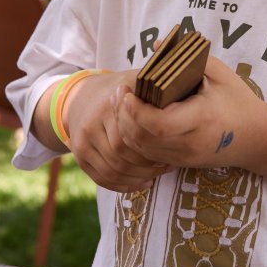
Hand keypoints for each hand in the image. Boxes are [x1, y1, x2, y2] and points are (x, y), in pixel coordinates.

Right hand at [64, 71, 167, 192]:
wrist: (83, 95)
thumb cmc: (121, 89)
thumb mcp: (137, 81)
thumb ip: (156, 89)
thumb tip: (187, 95)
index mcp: (108, 106)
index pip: (132, 137)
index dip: (154, 149)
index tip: (172, 151)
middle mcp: (91, 124)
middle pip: (122, 157)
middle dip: (147, 166)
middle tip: (168, 167)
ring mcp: (81, 142)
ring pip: (113, 171)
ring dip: (137, 178)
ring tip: (157, 175)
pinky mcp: (79, 156)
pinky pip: (102, 178)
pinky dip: (123, 185)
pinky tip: (142, 182)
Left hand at [119, 57, 266, 169]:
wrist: (257, 138)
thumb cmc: (238, 100)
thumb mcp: (219, 73)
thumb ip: (187, 57)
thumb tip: (156, 44)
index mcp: (201, 119)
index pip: (158, 123)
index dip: (136, 110)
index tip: (127, 91)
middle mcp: (190, 143)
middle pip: (142, 138)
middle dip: (124, 116)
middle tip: (119, 94)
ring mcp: (184, 157)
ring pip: (141, 149)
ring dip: (125, 128)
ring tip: (122, 104)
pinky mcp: (180, 163)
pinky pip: (148, 155)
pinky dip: (135, 139)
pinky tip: (133, 120)